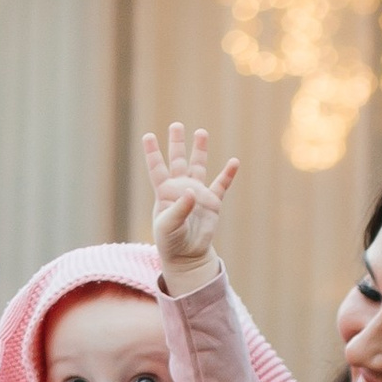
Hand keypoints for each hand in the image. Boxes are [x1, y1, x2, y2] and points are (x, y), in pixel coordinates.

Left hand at [145, 120, 237, 285]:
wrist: (187, 256)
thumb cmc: (171, 242)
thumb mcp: (169, 227)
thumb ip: (178, 209)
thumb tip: (192, 191)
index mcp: (165, 192)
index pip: (157, 168)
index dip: (152, 153)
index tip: (148, 136)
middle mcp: (180, 188)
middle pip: (178, 161)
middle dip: (176, 143)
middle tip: (176, 125)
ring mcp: (197, 194)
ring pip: (198, 167)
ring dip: (200, 150)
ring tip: (201, 132)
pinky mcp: (212, 203)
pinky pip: (221, 185)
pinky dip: (227, 174)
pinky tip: (234, 162)